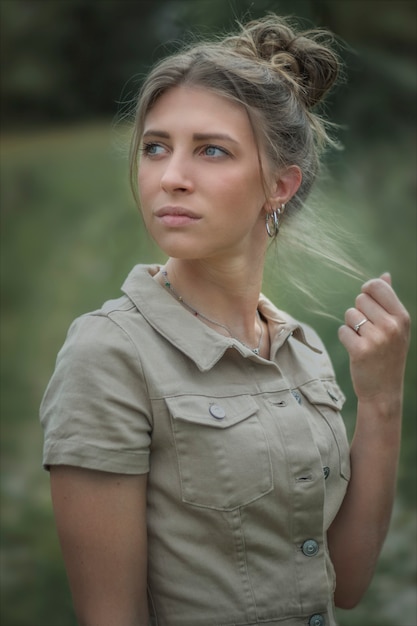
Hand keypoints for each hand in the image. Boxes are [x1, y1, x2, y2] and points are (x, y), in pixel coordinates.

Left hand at [338, 273, 409, 403]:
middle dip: (359, 312)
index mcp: (402, 317)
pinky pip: (342, 330)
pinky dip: (346, 339)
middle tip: (368, 331)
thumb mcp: (396, 327)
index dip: (367, 292)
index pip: (377, 286)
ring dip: (351, 326)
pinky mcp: (360, 351)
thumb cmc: (388, 354)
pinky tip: (357, 350)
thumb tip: (384, 275)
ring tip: (364, 341)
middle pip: (360, 299)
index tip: (368, 304)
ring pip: (349, 315)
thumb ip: (389, 300)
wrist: (384, 391)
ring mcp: (376, 338)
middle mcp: (392, 326)